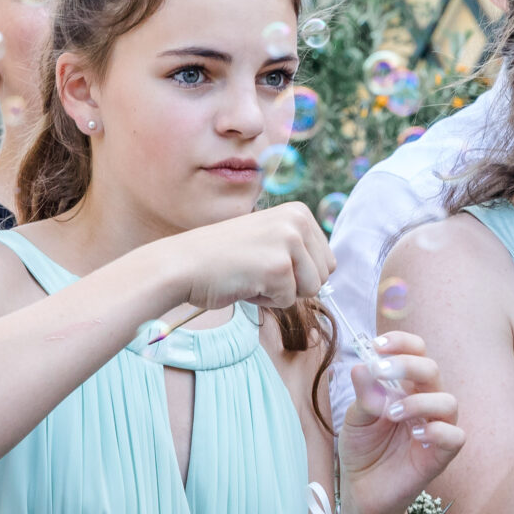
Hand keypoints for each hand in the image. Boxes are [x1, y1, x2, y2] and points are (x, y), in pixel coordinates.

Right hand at [164, 203, 334, 312]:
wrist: (183, 264)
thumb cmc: (224, 257)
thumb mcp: (269, 239)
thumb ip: (299, 249)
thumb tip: (331, 269)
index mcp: (299, 212)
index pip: (327, 261)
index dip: (299, 273)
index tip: (268, 262)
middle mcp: (297, 221)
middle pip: (323, 276)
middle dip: (293, 284)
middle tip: (258, 270)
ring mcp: (289, 242)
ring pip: (311, 289)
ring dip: (281, 292)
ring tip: (252, 274)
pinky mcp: (279, 267)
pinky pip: (288, 300)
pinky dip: (265, 300)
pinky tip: (243, 281)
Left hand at [336, 330, 463, 513]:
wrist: (362, 492)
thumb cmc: (363, 451)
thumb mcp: (356, 419)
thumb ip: (364, 394)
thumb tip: (362, 366)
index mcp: (406, 388)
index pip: (417, 353)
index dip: (402, 343)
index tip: (377, 345)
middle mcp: (426, 403)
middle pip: (432, 370)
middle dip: (407, 365)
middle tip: (379, 371)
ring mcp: (436, 428)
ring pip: (448, 401)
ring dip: (419, 401)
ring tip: (390, 414)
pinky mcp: (442, 455)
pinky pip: (455, 436)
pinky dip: (438, 431)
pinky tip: (416, 435)